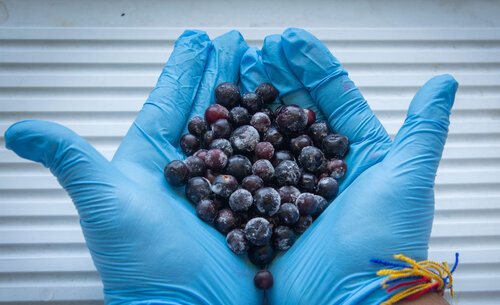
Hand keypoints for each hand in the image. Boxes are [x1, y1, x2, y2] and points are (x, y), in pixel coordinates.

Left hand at [5, 30, 262, 304]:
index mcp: (152, 159)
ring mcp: (219, 185)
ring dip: (252, 101)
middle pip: (207, 109)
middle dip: (223, 74)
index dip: (184, 69)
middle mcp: (187, 168)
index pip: (169, 102)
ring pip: (239, 132)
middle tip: (239, 45)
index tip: (198, 40)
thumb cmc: (139, 261)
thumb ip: (70, 160)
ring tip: (266, 74)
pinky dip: (275, 141)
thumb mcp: (101, 202)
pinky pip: (263, 165)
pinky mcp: (246, 204)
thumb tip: (18, 129)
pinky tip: (288, 124)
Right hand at [239, 28, 457, 303]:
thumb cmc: (385, 244)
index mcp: (358, 153)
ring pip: (269, 138)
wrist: (351, 303)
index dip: (311, 66)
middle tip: (251, 53)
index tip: (287, 40)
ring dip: (250, 108)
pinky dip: (234, 151)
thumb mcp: (408, 180)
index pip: (332, 98)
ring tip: (230, 80)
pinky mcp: (270, 209)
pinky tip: (218, 130)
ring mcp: (294, 187)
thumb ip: (423, 130)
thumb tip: (444, 81)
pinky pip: (250, 174)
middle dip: (274, 78)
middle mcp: (324, 167)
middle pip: (295, 111)